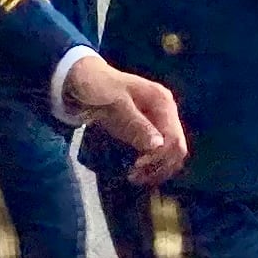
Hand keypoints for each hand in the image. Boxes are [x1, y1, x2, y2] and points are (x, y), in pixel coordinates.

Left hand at [65, 55, 188, 182]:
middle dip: (159, 166)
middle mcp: (166, 112)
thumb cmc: (98, 87)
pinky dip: (151, 166)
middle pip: (176, 149)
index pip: (173, 138)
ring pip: (170, 154)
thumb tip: (158, 146)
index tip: (136, 167)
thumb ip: (135, 124)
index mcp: (162, 101)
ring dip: (156, 170)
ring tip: (134, 177)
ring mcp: (158, 121)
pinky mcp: (149, 130)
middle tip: (134, 176)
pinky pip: (159, 153)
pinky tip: (136, 171)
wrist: (82, 80)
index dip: (159, 157)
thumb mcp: (115, 104)